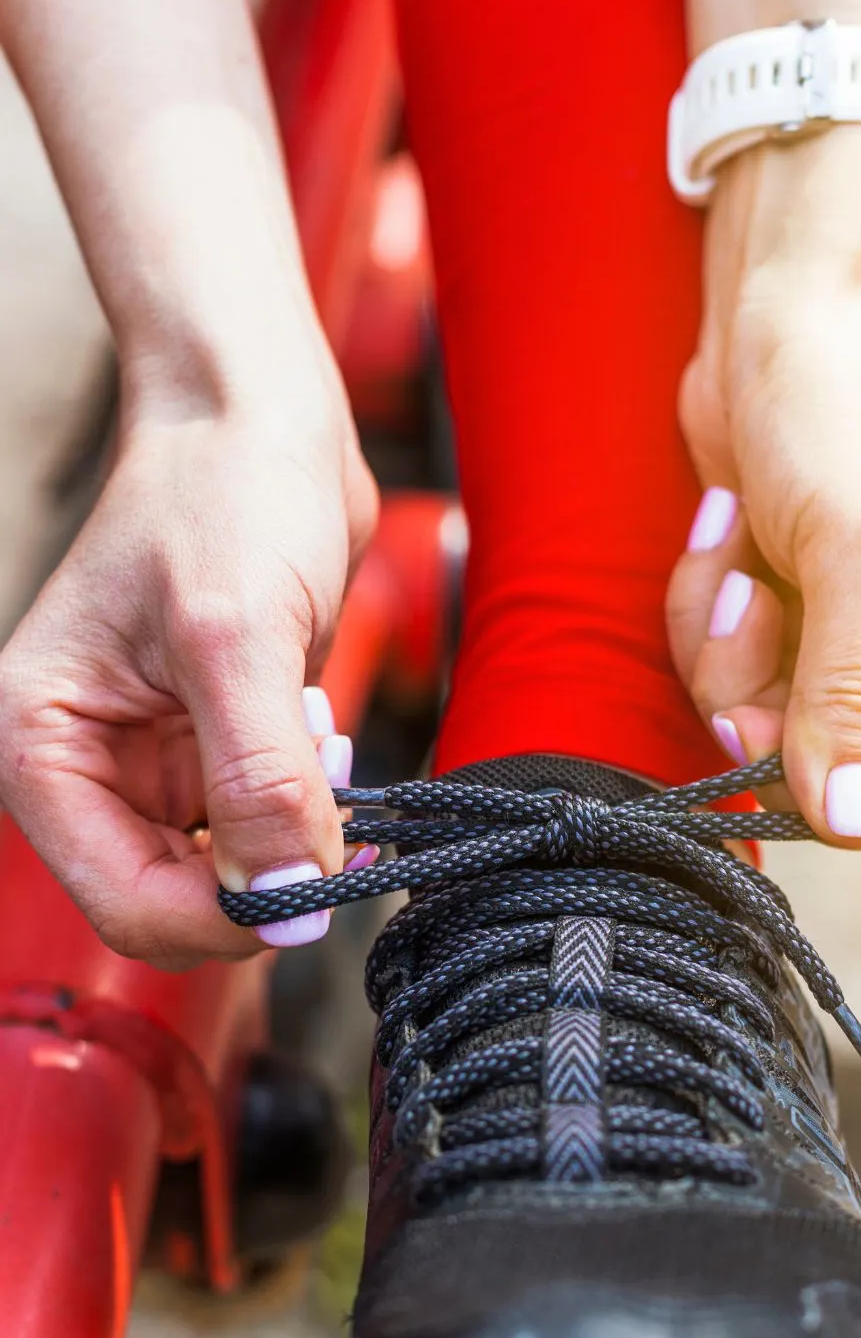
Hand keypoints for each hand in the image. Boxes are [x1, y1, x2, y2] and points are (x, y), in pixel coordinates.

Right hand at [0, 362, 377, 964]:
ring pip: (221, 875)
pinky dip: (300, 808)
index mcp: (44, 743)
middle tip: (339, 828)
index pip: (129, 904)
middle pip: (173, 904)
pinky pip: (254, 828)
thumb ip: (258, 779)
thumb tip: (282, 901)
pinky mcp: (201, 747)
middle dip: (261, 879)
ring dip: (286, 840)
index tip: (320, 892)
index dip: (228, 918)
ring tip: (316, 746)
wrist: (260, 420)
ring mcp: (144, 761)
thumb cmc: (225, 491)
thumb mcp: (240, 635)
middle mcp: (82, 765)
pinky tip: (316, 739)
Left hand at [667, 131, 860, 851]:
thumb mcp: (856, 549)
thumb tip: (858, 824)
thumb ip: (854, 691)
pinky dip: (705, 608)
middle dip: (758, 693)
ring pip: (757, 721)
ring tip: (741, 543)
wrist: (784, 309)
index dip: (835, 788)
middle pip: (819, 769)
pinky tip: (728, 529)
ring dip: (720, 641)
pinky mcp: (787, 617)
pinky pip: (722, 669)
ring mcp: (851, 641)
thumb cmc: (845, 407)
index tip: (767, 728)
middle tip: (748, 603)